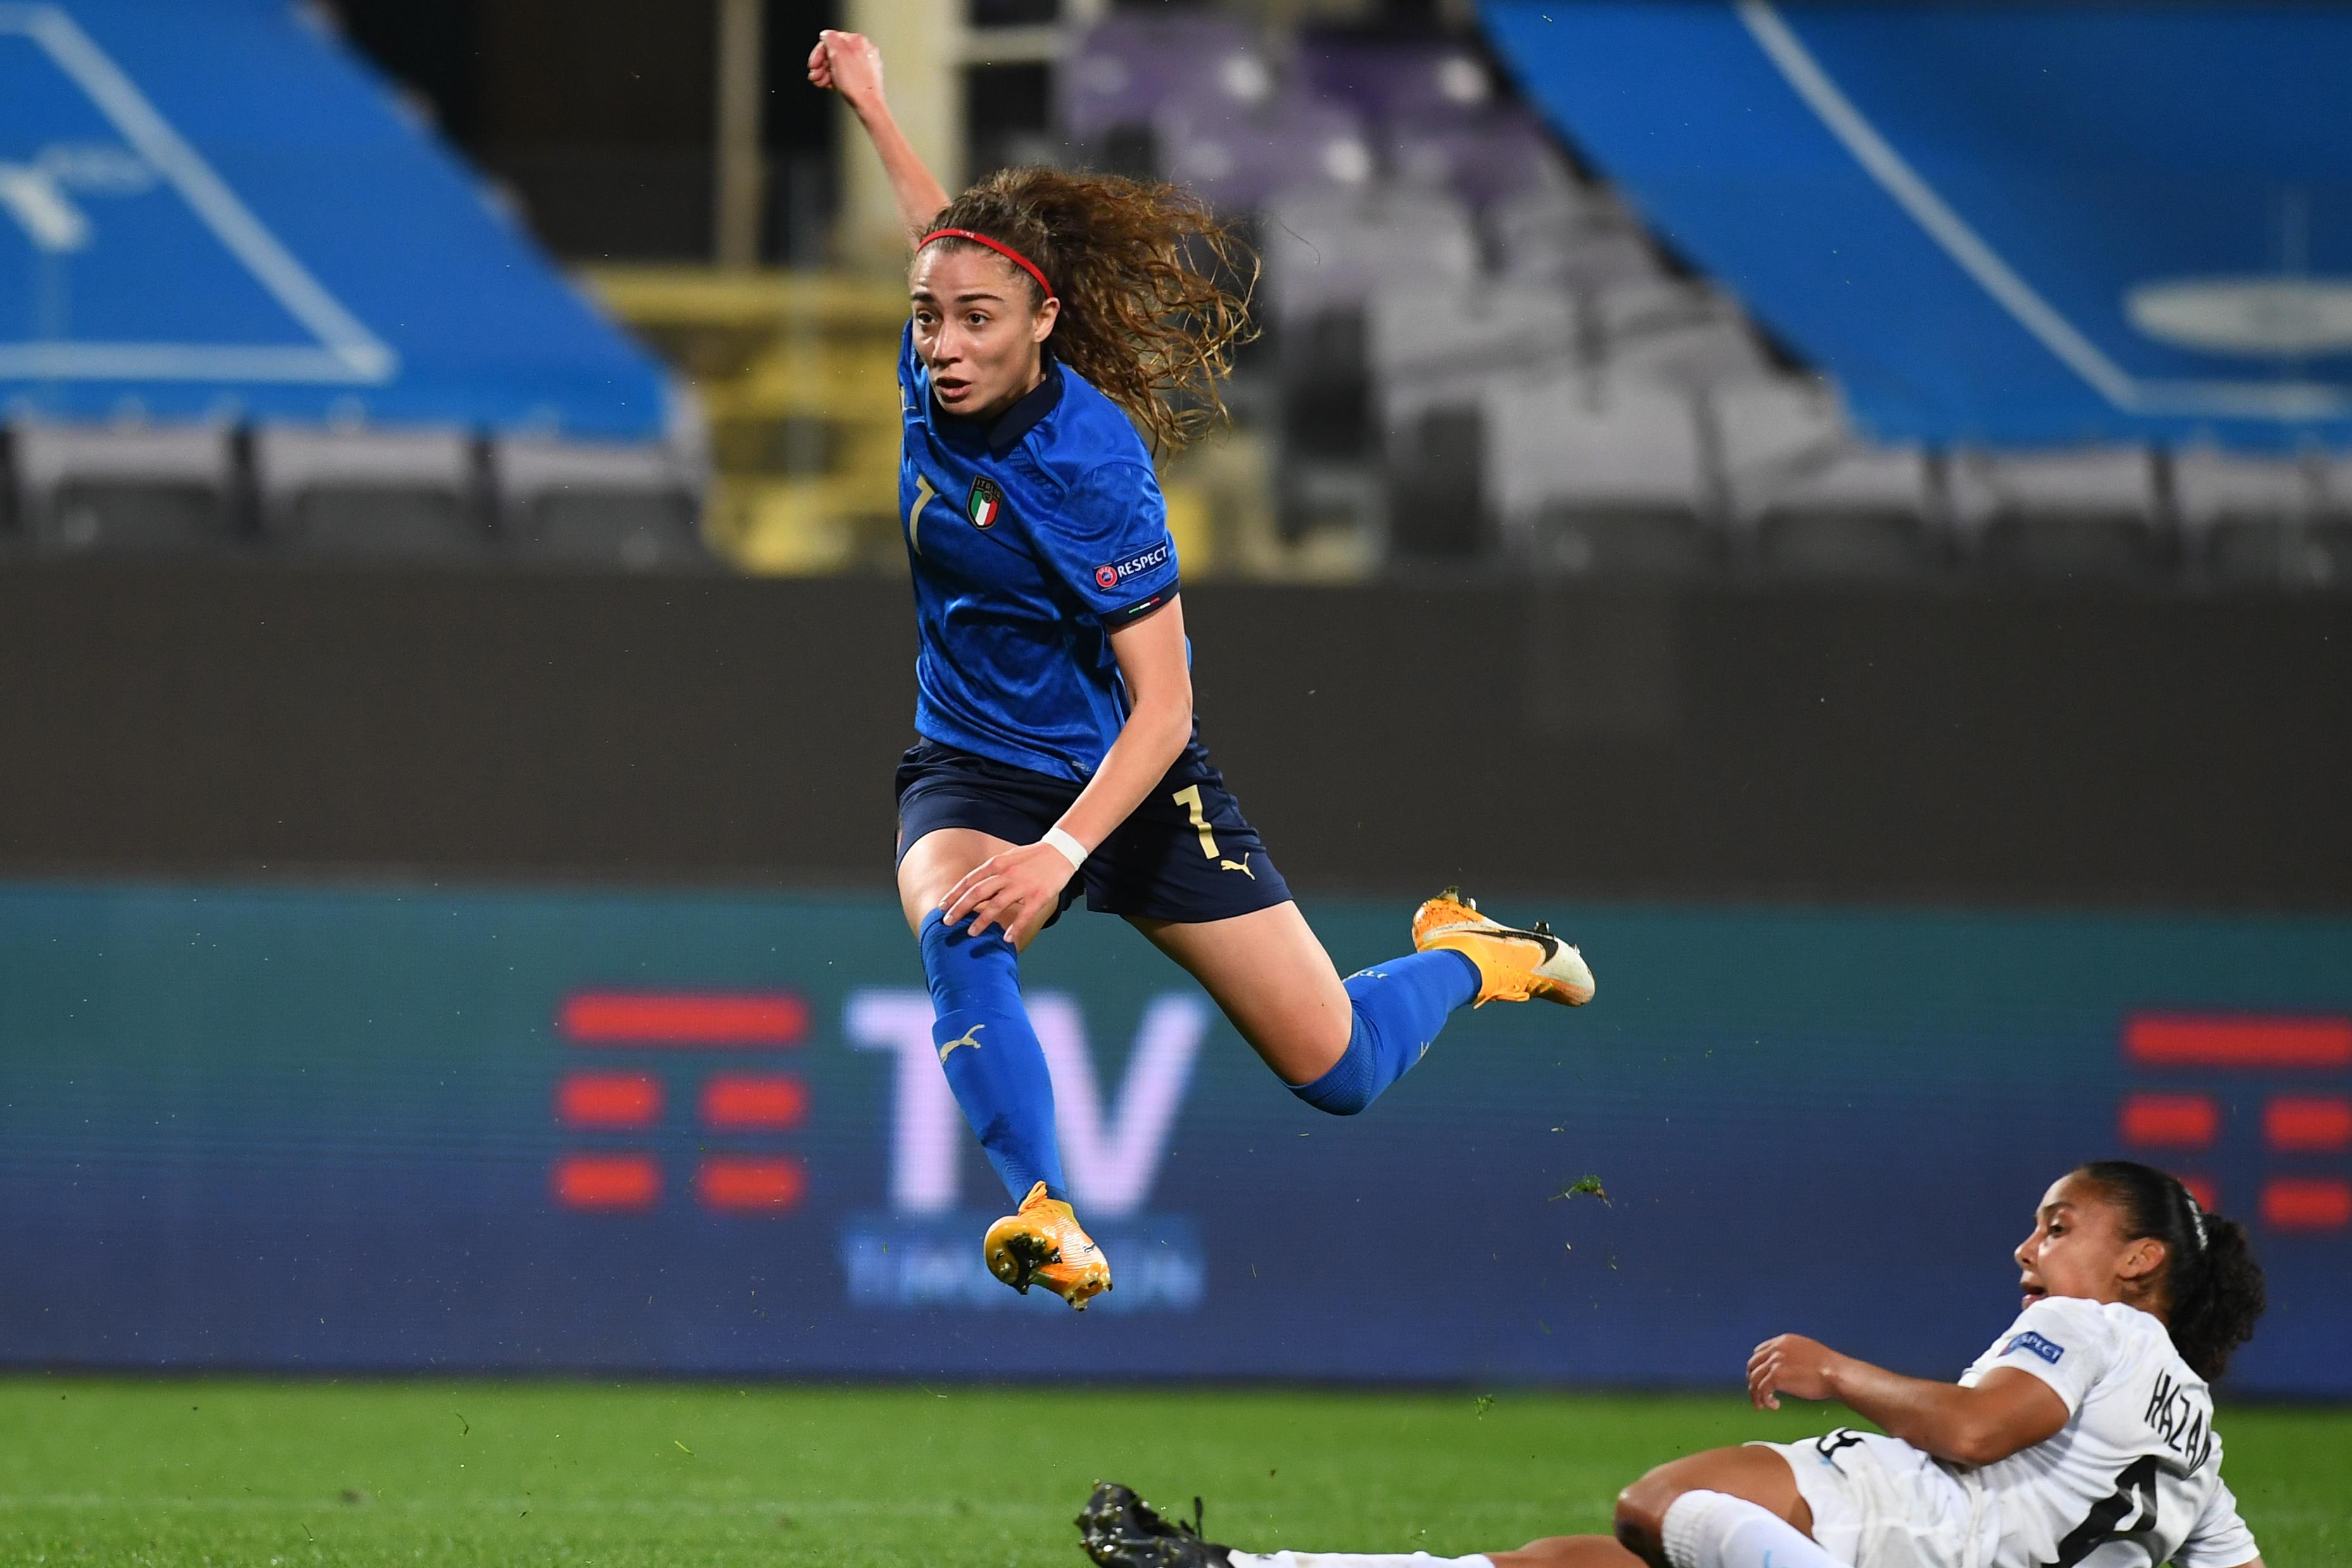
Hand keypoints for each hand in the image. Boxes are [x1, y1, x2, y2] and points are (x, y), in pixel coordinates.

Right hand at [807, 29, 883, 111]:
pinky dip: (837, 79)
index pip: (831, 40)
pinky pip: (847, 74)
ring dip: (826, 73)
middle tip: (815, 76)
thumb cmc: (856, 83)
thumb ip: (830, 39)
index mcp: (857, 40)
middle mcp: (864, 50)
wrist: (869, 104)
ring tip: (821, 83)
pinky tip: (832, 86)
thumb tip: (826, 34)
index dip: (819, 53)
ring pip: (840, 65)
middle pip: (835, 53)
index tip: (813, 64)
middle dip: (822, 65)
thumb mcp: (837, 55)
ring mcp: (866, 64)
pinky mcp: (866, 77)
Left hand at [940, 841, 1077, 945]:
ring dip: (981, 921)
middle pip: (977, 893)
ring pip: (996, 905)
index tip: (941, 907)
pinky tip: (1006, 938)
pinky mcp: (1038, 896)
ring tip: (971, 933)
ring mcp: (1022, 886)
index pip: (970, 880)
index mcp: (997, 864)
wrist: (1061, 851)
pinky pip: (1024, 915)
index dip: (954, 894)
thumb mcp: (1007, 858)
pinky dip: (1014, 928)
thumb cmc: (1032, 857)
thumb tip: (973, 887)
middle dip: (960, 908)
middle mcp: (1007, 874)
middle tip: (947, 922)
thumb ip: (991, 872)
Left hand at [1747, 1334, 1845, 1410]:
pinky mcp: (1776, 1376)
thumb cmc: (1830, 1368)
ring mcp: (1775, 1362)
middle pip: (1752, 1365)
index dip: (1758, 1367)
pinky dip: (1764, 1400)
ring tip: (1762, 1405)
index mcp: (1783, 1341)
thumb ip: (1793, 1355)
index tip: (1761, 1379)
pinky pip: (1761, 1390)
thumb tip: (1787, 1368)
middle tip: (1759, 1393)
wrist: (1837, 1374)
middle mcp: (1776, 1349)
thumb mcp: (1808, 1353)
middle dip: (1753, 1380)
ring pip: (1754, 1379)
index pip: (1760, 1352)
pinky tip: (1775, 1405)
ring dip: (1755, 1394)